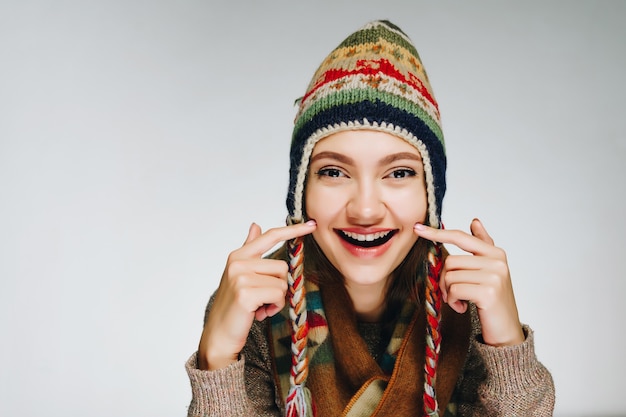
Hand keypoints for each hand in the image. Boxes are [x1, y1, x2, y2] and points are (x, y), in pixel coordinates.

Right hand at [197, 220, 316, 369]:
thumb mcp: (241, 274)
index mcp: (238, 255)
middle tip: (263, 300)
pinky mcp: (245, 293)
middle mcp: (238, 262)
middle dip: (279, 286)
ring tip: (260, 307)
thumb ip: (250, 248)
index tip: (312, 224)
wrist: (219, 334)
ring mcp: (240, 277)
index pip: (270, 236)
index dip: (293, 230)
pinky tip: (260, 314)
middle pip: (282, 266)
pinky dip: (275, 307)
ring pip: (282, 283)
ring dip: (277, 299)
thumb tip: (255, 224)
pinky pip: (278, 295)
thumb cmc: (234, 305)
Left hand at [414, 219, 524, 346]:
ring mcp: (494, 276)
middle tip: (453, 294)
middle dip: (444, 280)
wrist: (506, 331)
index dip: (438, 233)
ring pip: (450, 276)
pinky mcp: (488, 292)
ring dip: (449, 292)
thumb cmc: (492, 301)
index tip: (418, 228)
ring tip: (460, 301)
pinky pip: (454, 290)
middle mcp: (497, 261)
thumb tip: (475, 221)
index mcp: (496, 253)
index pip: (461, 237)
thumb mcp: (489, 271)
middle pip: (450, 261)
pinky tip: (463, 308)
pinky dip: (453, 301)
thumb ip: (482, 246)